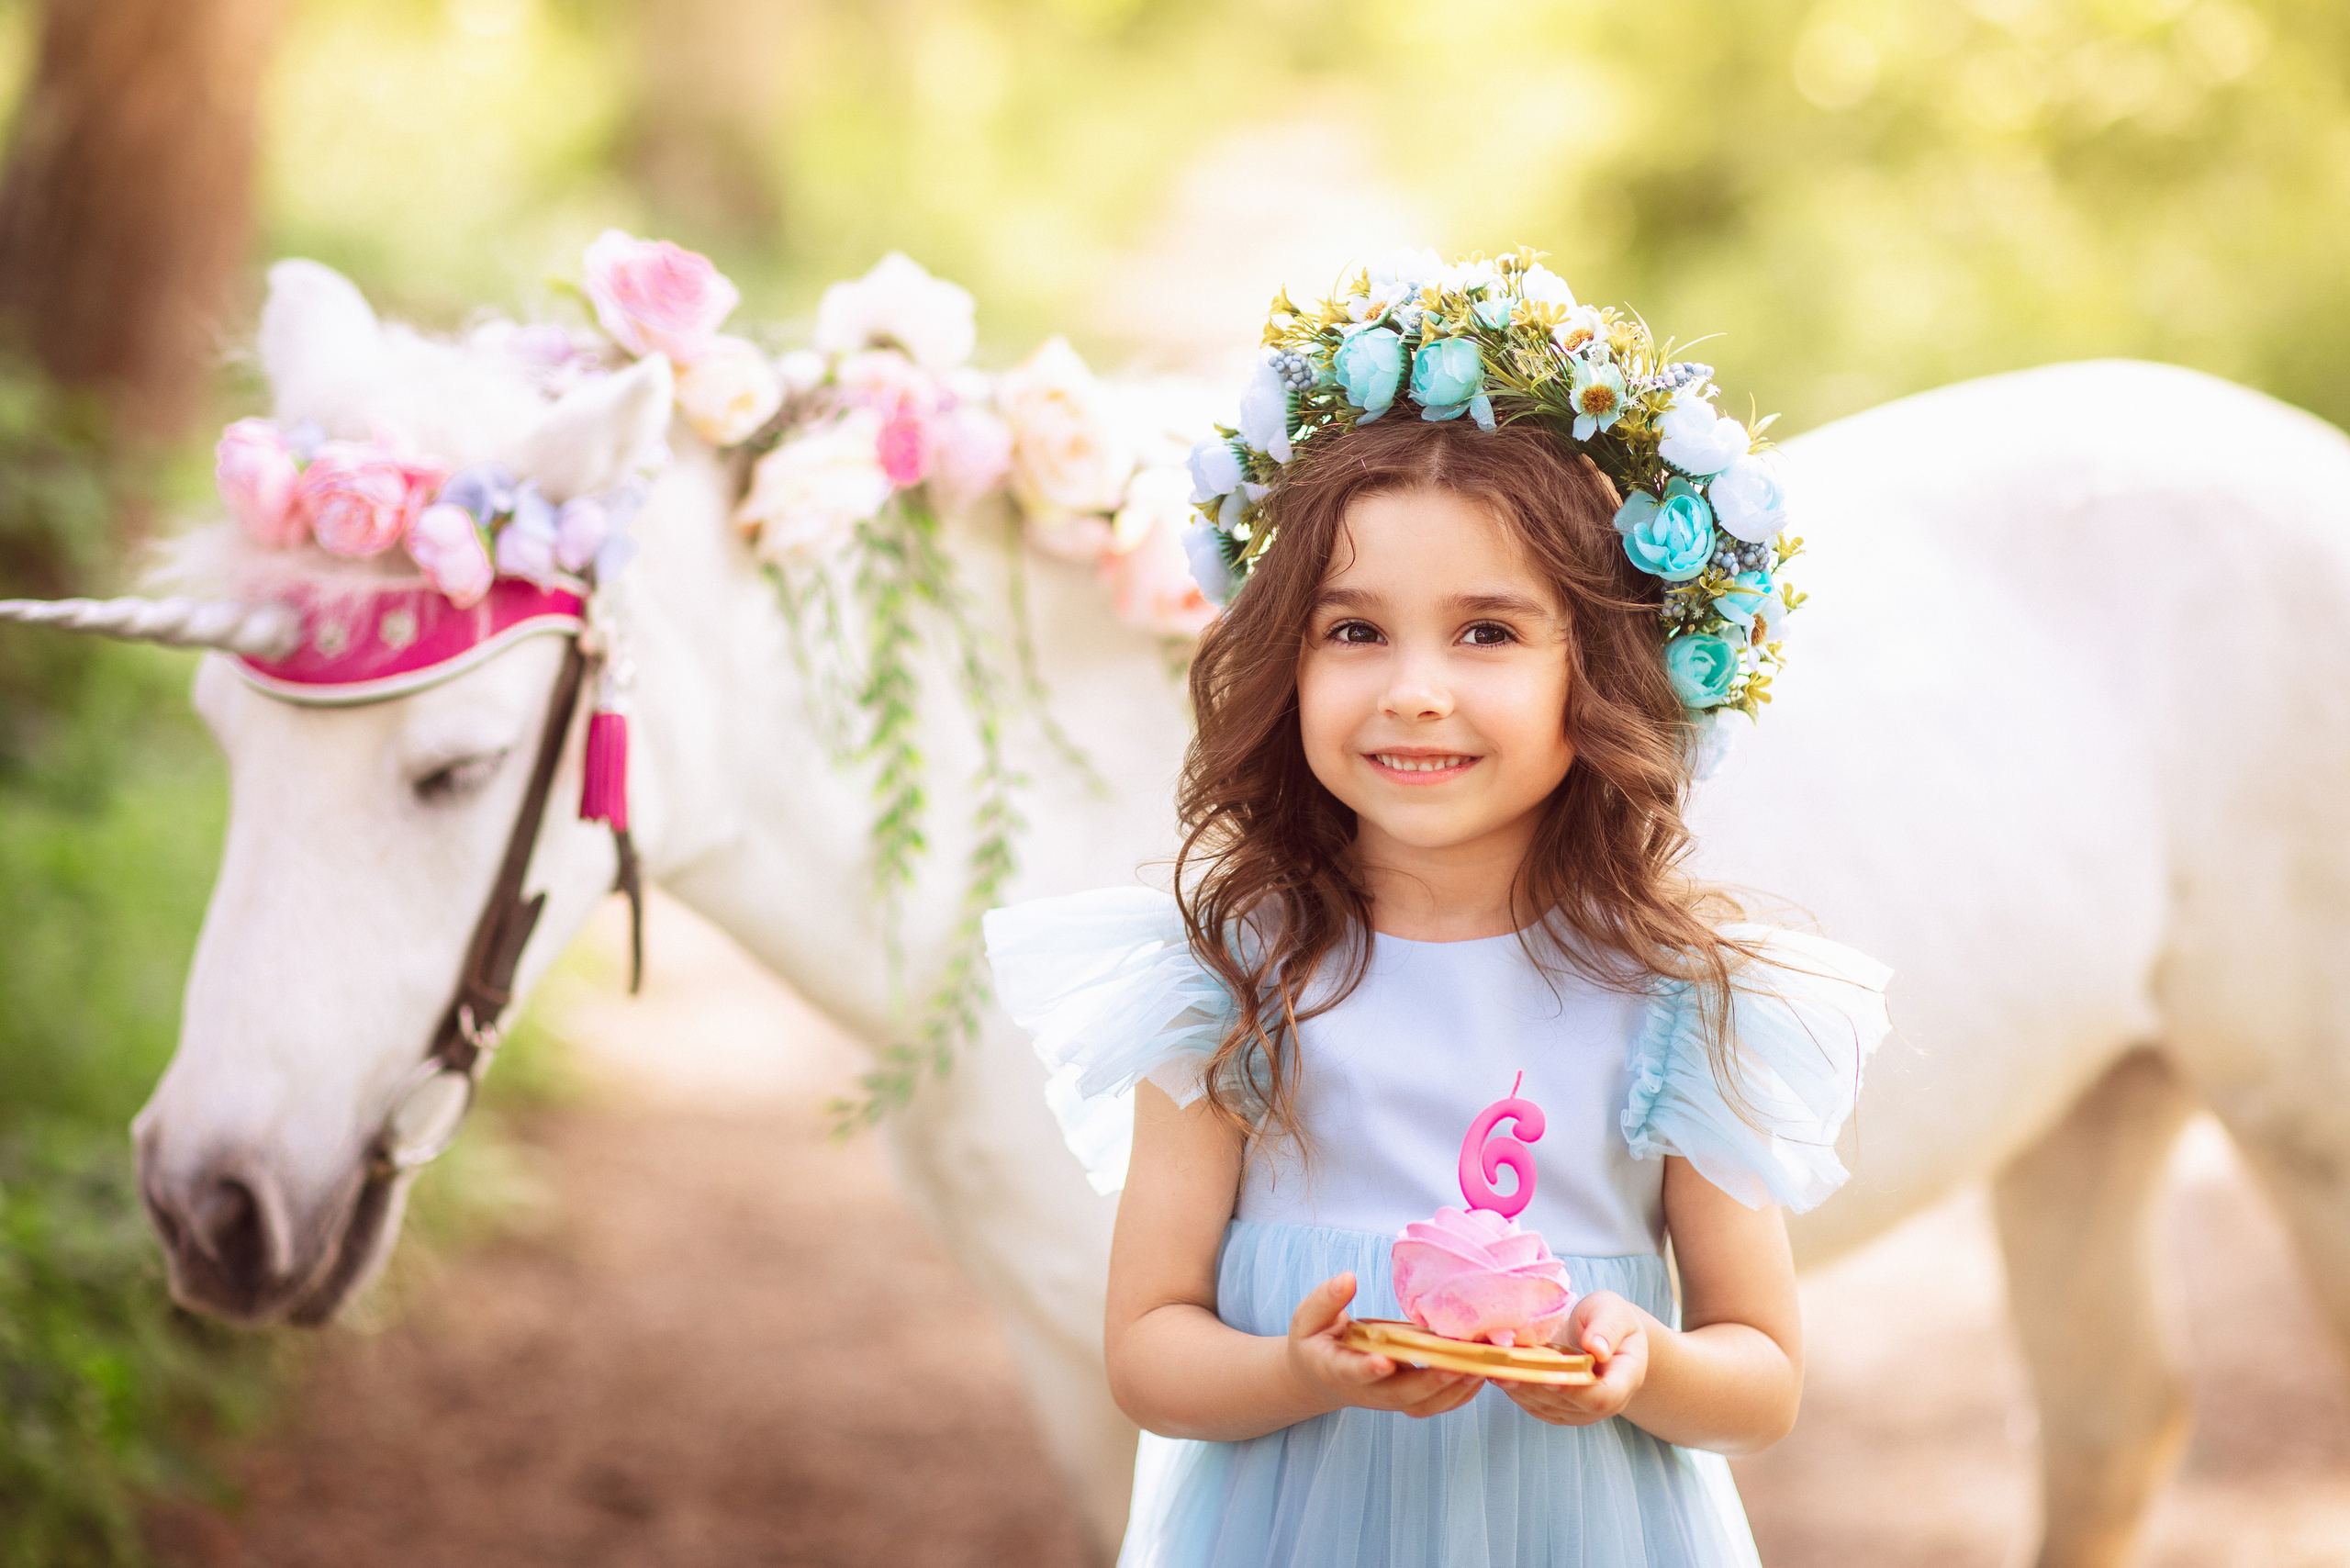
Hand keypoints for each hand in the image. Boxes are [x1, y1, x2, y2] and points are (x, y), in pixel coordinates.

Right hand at [1285, 1272, 1484, 1419]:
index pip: (1352, 1371)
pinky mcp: (1405, 1400)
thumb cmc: (1314, 1341)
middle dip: (1431, 1381)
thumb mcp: (1307, 1318)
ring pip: (1422, 1404)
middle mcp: (1366, 1390)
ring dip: (1453, 1390)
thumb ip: (1326, 1300)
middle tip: (1460, 1363)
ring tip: (1480, 1366)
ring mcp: (1387, 1399)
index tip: (1386, 1360)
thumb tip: (1348, 1278)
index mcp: (1336, 1368)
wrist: (1320, 1377)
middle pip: (1400, 1395)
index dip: (1369, 1368)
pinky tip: (1479, 1373)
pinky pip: (1435, 1405)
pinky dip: (1460, 1395)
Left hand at [1501, 1290, 1651, 1426]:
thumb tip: (1596, 1348)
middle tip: (1506, 1369)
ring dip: (1521, 1390)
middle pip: (1569, 1405)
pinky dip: (1518, 1391)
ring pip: (1548, 1408)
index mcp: (1625, 1378)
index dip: (1574, 1390)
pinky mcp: (1560, 1409)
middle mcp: (1606, 1402)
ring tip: (1495, 1369)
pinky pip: (1538, 1406)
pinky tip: (1499, 1373)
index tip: (1548, 1375)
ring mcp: (1582, 1410)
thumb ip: (1606, 1327)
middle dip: (1535, 1387)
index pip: (1602, 1396)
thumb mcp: (1613, 1311)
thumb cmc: (1609, 1318)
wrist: (1602, 1335)